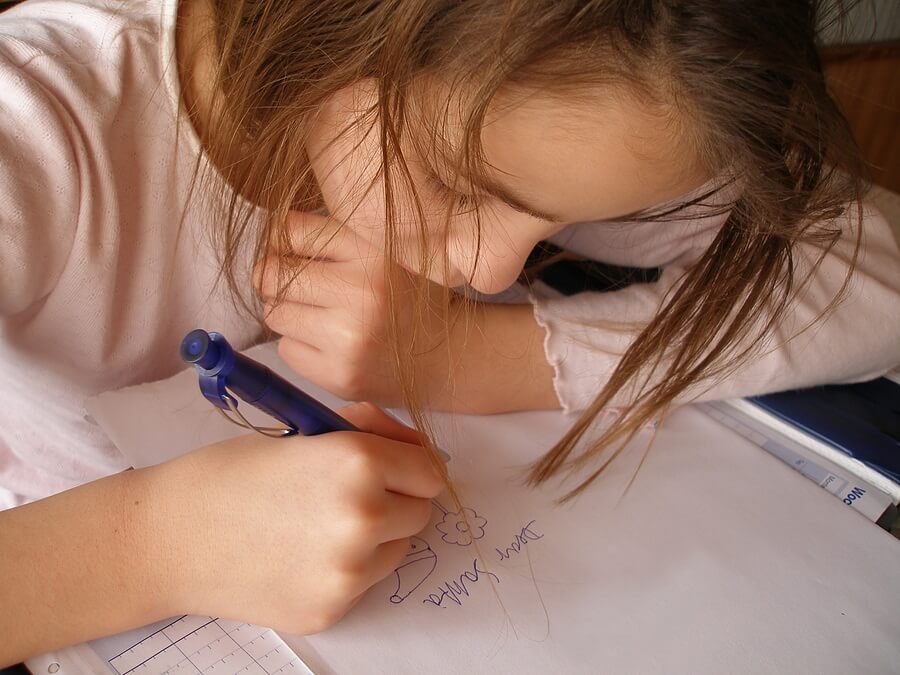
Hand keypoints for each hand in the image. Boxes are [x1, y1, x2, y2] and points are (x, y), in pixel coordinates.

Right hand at [150, 402, 443, 633]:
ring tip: (320, 524)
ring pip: (399, 548)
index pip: (429, 471)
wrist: (170, 537)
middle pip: (422, 512)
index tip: (389, 466)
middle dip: (396, 499)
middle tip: (347, 493)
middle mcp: (363, 516)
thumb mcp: (304, 431)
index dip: (409, 465)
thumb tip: (416, 448)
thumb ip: (369, 431)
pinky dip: (348, 568)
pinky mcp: (333, 608)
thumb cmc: (231, 473)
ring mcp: (349, 570)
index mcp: (357, 461)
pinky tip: (301, 555)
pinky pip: (366, 581)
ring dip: (377, 536)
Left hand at [256, 212, 450, 405]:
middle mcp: (363, 292)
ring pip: (275, 313)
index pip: (292, 230)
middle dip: (276, 278)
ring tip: (321, 315)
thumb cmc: (408, 296)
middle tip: (298, 285)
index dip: (282, 240)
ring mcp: (349, 338)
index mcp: (374, 251)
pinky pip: (287, 350)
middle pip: (271, 273)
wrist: (450, 356)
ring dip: (289, 313)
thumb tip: (269, 238)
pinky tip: (331, 344)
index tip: (292, 250)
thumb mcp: (385, 249)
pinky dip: (301, 346)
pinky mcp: (339, 375)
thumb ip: (334, 236)